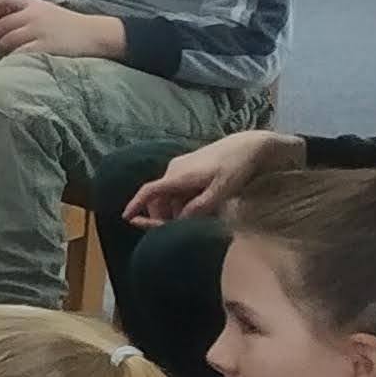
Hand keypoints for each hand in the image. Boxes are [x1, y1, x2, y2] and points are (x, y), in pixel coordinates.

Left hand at [0, 0, 120, 60]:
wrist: (95, 34)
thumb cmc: (68, 25)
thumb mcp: (46, 11)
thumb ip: (24, 13)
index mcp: (33, 4)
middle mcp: (33, 15)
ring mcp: (38, 31)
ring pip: (6, 41)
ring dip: (3, 50)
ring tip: (5, 54)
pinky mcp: (44, 47)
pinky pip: (19, 54)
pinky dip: (14, 59)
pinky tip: (16, 62)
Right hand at [126, 130, 298, 226]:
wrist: (249, 145)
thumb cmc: (237, 167)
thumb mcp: (221, 191)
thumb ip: (200, 207)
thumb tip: (180, 220)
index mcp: (178, 176)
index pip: (149, 191)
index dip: (135, 205)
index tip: (125, 218)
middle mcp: (174, 170)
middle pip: (159, 198)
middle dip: (162, 215)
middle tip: (178, 231)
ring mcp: (180, 166)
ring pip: (170, 194)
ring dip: (176, 209)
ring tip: (197, 220)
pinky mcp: (189, 166)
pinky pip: (178, 188)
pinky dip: (183, 200)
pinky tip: (200, 206)